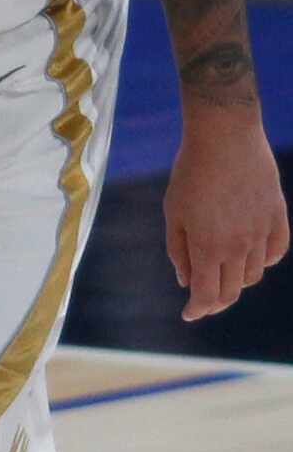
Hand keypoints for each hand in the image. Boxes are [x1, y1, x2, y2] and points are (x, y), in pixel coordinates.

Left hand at [164, 117, 289, 320]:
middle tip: (202, 301)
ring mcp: (261, 231)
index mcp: (207, 248)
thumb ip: (178, 252)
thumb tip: (186, 281)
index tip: (189, 314)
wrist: (225, 137)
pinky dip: (264, 261)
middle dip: (214, 302)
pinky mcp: (278, 215)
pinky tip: (251, 258)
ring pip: (254, 274)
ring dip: (237, 281)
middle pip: (231, 291)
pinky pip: (276, 250)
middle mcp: (238, 245)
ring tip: (222, 274)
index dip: (197, 310)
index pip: (206, 295)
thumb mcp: (173, 214)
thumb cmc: (190, 175)